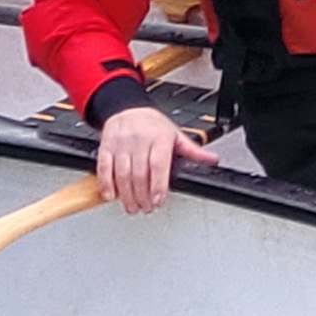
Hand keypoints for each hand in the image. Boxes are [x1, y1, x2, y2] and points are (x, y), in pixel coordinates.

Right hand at [94, 103, 219, 214]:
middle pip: (139, 173)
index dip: (158, 185)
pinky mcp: (106, 146)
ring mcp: (121, 143)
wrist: (126, 107)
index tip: (158, 200)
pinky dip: (106, 184)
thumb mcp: (175, 134)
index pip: (158, 164)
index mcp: (160, 137)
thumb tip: (212, 160)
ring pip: (122, 174)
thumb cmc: (152, 124)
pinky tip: (111, 195)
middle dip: (143, 196)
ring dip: (127, 195)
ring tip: (133, 206)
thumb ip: (192, 151)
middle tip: (147, 207)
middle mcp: (139, 139)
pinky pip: (104, 167)